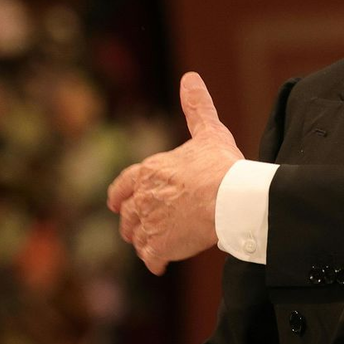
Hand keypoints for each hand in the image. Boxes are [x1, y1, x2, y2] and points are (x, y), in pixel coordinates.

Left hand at [107, 72, 242, 274]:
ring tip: (150, 249)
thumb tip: (190, 78)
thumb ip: (196, 107)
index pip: (123, 185)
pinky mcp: (160, 246)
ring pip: (136, 237)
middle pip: (127, 215)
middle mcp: (143, 197)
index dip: (118, 195)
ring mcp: (149, 223)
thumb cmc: (221, 165)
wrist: (230, 198)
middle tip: (134, 231)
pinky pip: (150, 257)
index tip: (114, 204)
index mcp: (149, 171)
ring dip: (142, 242)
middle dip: (130, 223)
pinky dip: (153, 261)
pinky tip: (159, 265)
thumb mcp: (208, 131)